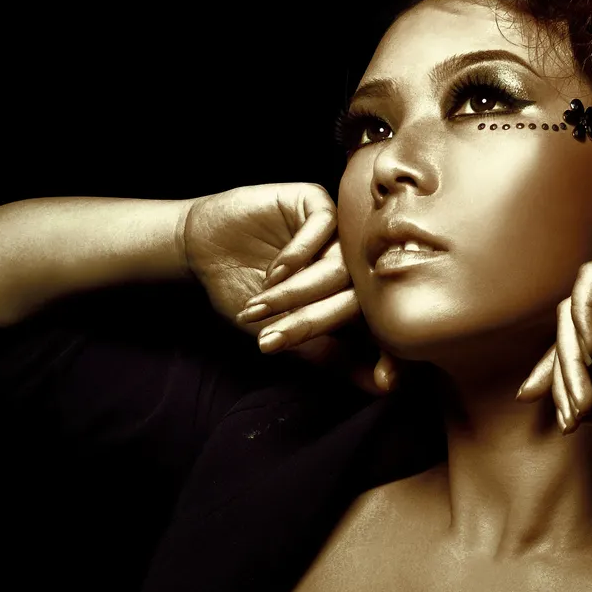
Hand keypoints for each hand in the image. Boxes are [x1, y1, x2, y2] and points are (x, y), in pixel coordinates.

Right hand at [186, 184, 396, 394]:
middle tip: (278, 336)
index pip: (382, 321)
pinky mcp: (316, 202)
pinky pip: (325, 226)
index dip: (388, 351)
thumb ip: (330, 356)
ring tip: (264, 303)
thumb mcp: (283, 333)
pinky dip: (299, 254)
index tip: (386, 380)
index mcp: (353, 295)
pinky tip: (275, 271)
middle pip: (357, 297)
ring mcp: (337, 232)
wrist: (204, 250)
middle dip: (315, 321)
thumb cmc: (244, 291)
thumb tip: (384, 388)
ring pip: (339, 266)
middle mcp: (352, 263)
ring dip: (298, 292)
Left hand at [516, 241, 591, 432]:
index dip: (558, 373)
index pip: (585, 345)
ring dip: (570, 348)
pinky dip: (581, 311)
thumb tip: (574, 413)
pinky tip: (591, 344)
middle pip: (574, 327)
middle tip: (565, 408)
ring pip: (577, 307)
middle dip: (559, 370)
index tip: (539, 404)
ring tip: (581, 383)